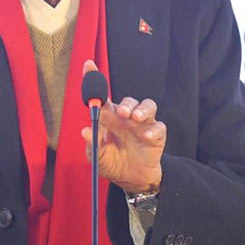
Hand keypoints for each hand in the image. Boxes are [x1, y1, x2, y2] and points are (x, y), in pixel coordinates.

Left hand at [80, 60, 164, 193]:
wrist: (131, 179)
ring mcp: (143, 124)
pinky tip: (146, 136)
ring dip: (141, 109)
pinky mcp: (156, 134)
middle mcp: (126, 117)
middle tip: (122, 112)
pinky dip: (153, 129)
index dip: (95, 79)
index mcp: (109, 118)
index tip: (88, 65)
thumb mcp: (98, 156)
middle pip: (128, 100)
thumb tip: (85, 131)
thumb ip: (93, 143)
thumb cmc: (112, 162)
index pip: (102, 96)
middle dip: (126, 103)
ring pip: (147, 106)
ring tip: (134, 118)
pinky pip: (158, 126)